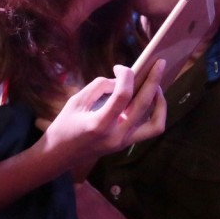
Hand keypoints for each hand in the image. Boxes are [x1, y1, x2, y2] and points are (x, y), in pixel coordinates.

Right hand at [39, 61, 166, 169]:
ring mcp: (124, 142)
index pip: (122, 96)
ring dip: (160, 103)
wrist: (60, 155)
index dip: (125, 76)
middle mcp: (116, 136)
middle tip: (159, 63)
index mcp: (99, 124)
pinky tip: (149, 99)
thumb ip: (99, 87)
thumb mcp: (76, 101)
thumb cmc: (64, 126)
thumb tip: (119, 81)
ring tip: (156, 86)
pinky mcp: (126, 144)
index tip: (119, 67)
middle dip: (153, 81)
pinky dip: (154, 113)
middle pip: (143, 105)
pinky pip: (149, 129)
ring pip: (156, 124)